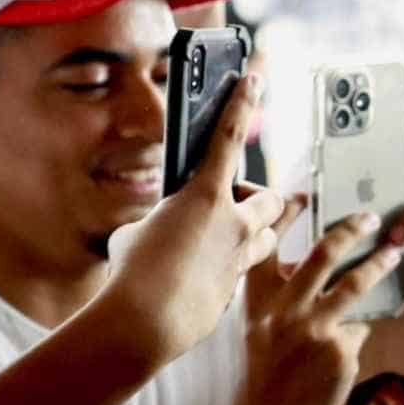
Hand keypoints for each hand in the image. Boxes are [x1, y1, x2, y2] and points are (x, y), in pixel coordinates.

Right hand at [94, 72, 295, 366]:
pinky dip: (229, 269)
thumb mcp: (140, 230)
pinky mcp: (238, 289)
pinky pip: (244, 272)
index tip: (253, 80)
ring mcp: (241, 258)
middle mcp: (233, 224)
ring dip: (253, 234)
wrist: (144, 324)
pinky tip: (201, 280)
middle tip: (229, 207)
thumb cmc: (132, 273)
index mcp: (204, 197)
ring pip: (268, 237)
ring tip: (224, 241)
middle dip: (256, 199)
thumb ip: (164, 220)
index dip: (240, 105)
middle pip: (271, 198)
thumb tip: (171, 228)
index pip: (227, 138)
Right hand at [227, 206, 403, 404]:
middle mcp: (283, 312)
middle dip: (350, 230)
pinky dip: (364, 329)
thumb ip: (283, 298)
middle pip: (322, 255)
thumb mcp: (261, 330)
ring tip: (397, 254)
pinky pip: (363, 327)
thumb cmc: (267, 373)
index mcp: (258, 302)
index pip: (268, 248)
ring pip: (355, 285)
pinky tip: (363, 337)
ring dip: (379, 265)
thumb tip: (328, 264)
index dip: (284, 216)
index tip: (304, 193)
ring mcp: (313, 331)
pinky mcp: (339, 352)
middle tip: (372, 218)